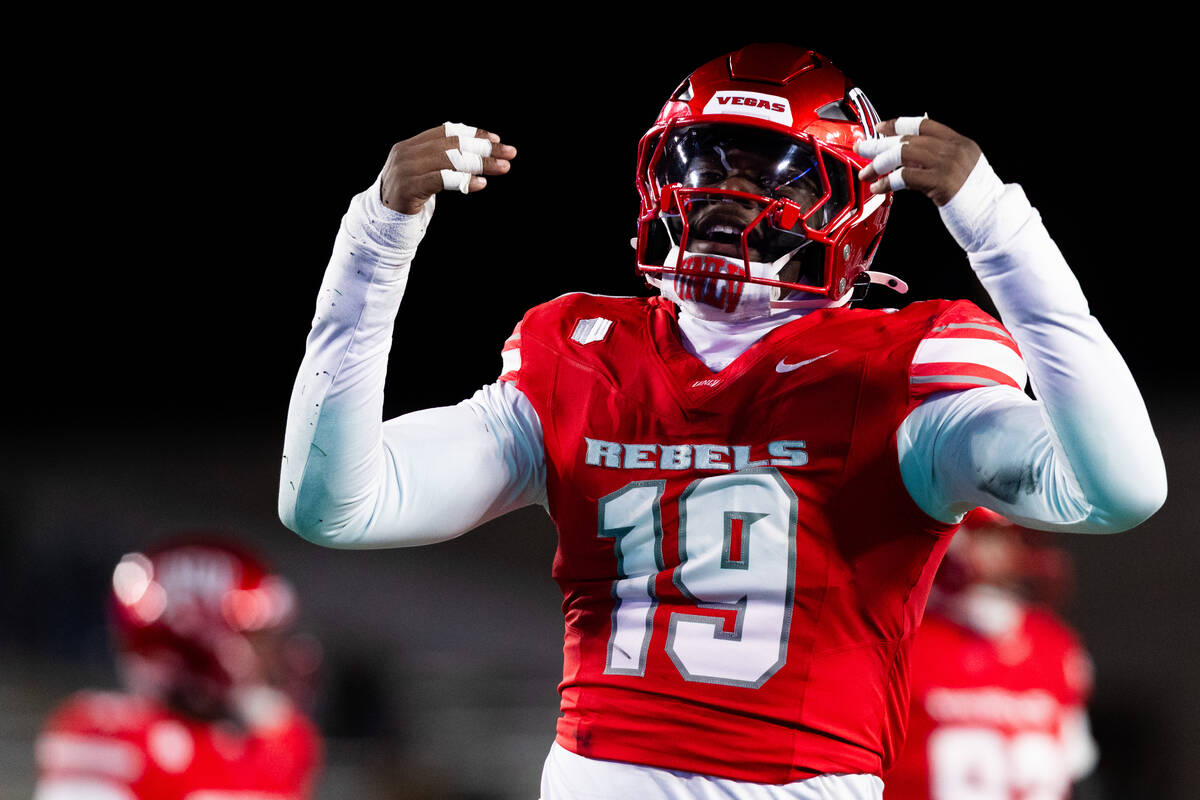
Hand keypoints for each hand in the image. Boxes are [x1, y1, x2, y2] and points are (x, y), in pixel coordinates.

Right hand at [380, 122, 517, 213]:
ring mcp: (405, 169)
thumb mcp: (424, 174)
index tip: (496, 139)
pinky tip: (481, 184)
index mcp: (410, 145)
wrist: (383, 221)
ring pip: (449, 160)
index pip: (446, 131)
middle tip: (509, 152)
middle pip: (452, 144)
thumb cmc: (409, 198)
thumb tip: (476, 153)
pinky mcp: (408, 187)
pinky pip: (441, 180)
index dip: (472, 133)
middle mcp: (406, 152)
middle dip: (483, 148)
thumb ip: (441, 161)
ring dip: (480, 163)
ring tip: (502, 167)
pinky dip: (463, 181)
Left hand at [854, 117, 980, 205]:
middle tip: (862, 149)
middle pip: (909, 139)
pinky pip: (906, 177)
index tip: (879, 128)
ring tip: (867, 173)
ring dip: (880, 164)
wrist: (994, 219)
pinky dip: (888, 182)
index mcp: (960, 143)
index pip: (923, 124)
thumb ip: (940, 158)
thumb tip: (908, 154)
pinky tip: (879, 188)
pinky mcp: (943, 184)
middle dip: (880, 144)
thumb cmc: (975, 200)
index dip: (898, 124)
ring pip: (904, 155)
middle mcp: (955, 150)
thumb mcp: (961, 170)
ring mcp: (950, 165)